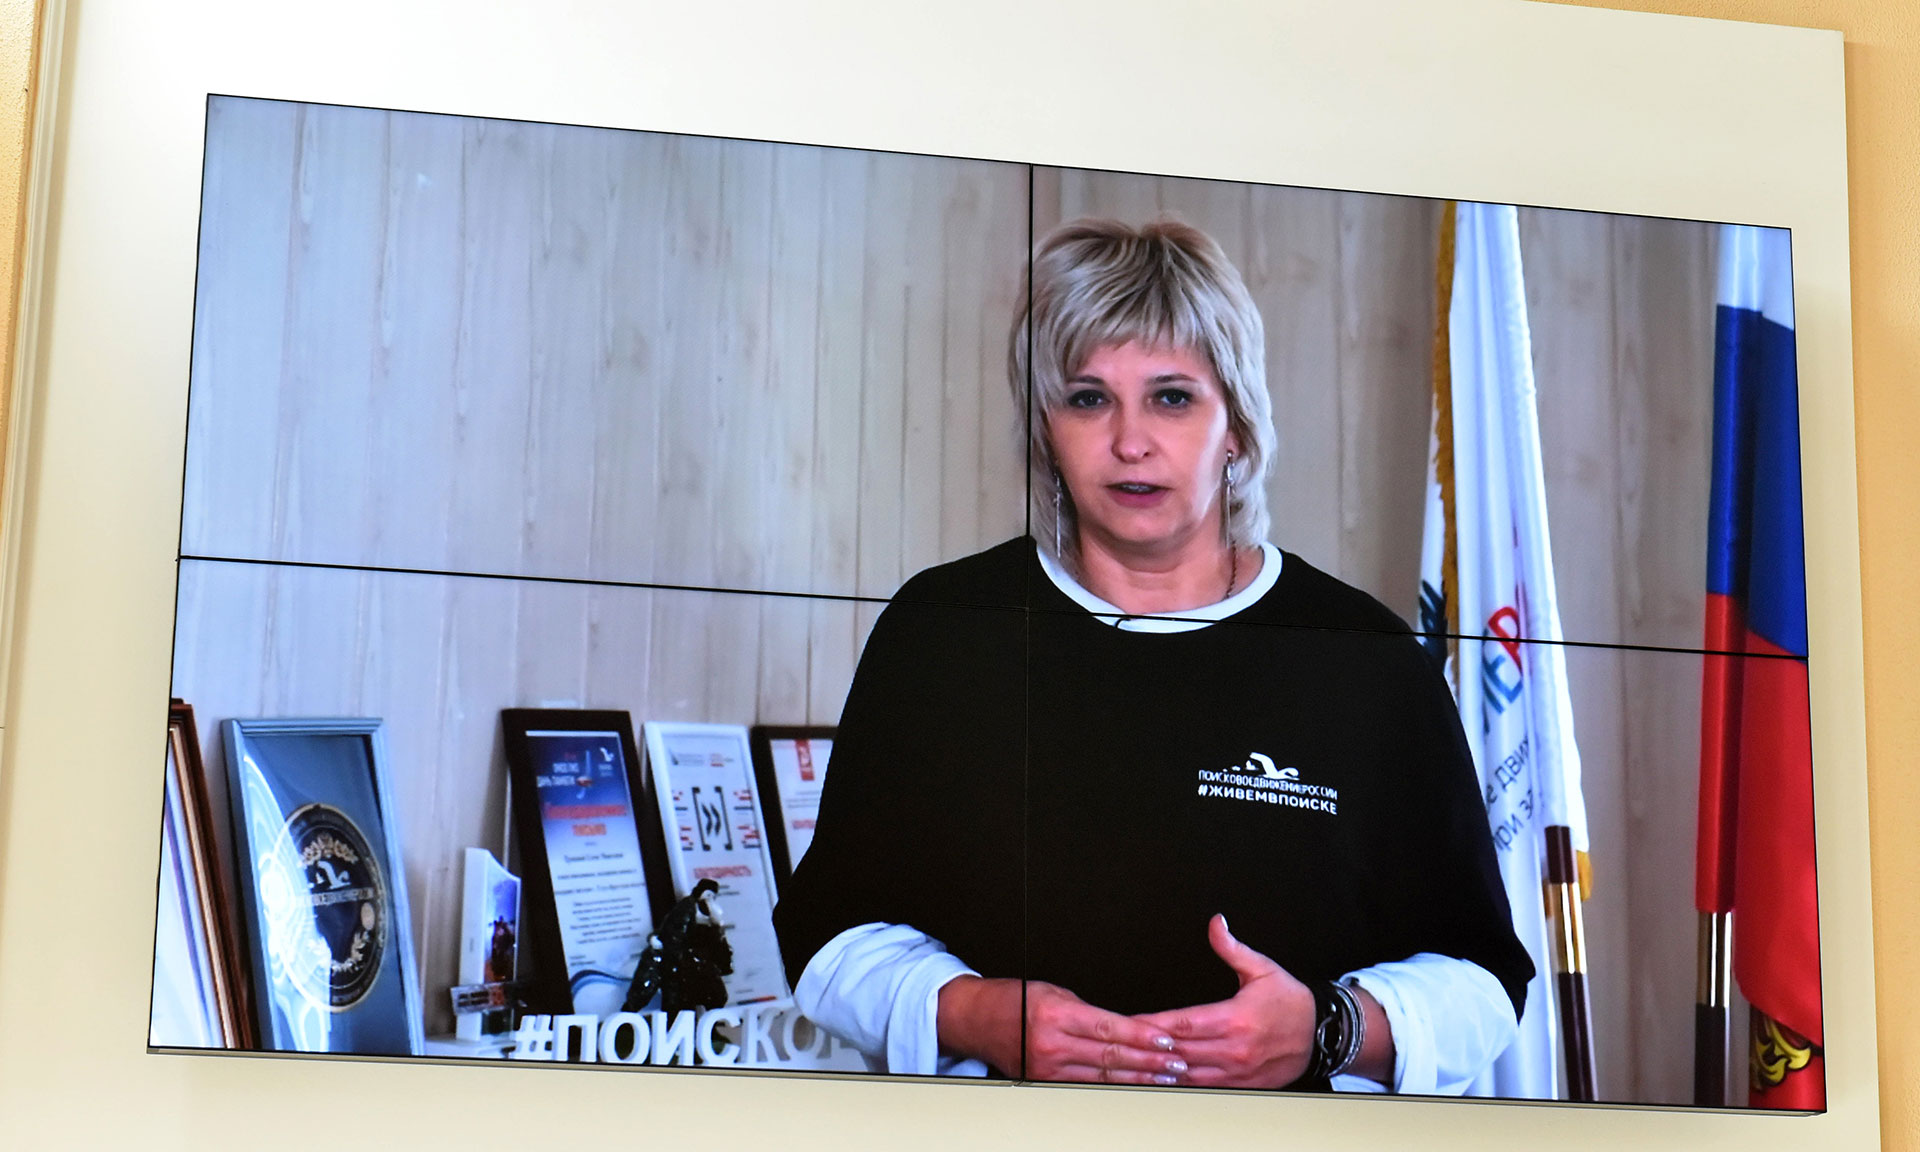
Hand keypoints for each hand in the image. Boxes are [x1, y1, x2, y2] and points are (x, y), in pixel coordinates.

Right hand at [937, 976, 1184, 1083]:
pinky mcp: (1044, 1081)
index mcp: (1056, 1015)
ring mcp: (1047, 1067)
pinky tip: (1133, 1085)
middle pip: (1111, 1056)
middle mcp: (1051, 1044)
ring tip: (1165, 1078)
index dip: (1142, 1036)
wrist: (977, 1020)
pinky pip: (1086, 1085)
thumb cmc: (1014, 1000)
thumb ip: (1089, 1012)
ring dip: (1138, 1078)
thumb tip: (1126, 1026)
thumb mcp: (1054, 993)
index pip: (1110, 1028)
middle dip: (1148, 1060)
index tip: (1166, 1039)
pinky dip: (1113, 1086)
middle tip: (1177, 1063)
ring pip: (1103, 1076)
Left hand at [1132, 914, 1315, 1088]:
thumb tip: (1216, 924)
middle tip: (1123, 1041)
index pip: (1184, 1023)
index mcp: (1235, 1019)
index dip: (1154, 1023)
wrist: (1322, 1034)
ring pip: (1189, 1075)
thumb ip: (1232, 948)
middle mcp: (1234, 1049)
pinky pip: (1205, 1088)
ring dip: (1162, 1069)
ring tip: (1136, 1062)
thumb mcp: (1263, 969)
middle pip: (1180, 1051)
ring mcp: (1238, 1071)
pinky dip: (1182, 1084)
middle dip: (1150, 1047)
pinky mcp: (1242, 1084)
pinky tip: (1164, 1078)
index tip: (1131, 1021)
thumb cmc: (1290, 1002)